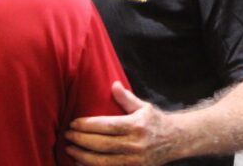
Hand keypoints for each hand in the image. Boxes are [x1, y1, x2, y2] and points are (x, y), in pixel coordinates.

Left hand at [64, 82, 178, 165]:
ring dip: (83, 156)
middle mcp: (135, 144)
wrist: (176, 141)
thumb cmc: (155, 121)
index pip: (107, 126)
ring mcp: (135, 160)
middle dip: (81, 140)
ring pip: (103, 161)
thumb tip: (114, 84)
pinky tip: (81, 163)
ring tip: (69, 150)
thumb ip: (126, 98)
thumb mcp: (143, 106)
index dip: (88, 125)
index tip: (73, 123)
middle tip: (67, 135)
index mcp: (136, 125)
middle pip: (102, 144)